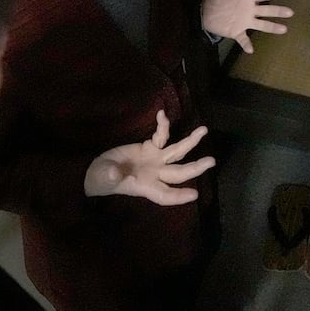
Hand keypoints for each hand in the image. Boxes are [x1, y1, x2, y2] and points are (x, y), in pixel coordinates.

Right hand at [84, 111, 213, 205]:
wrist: (97, 171)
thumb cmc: (102, 179)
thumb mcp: (104, 179)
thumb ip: (110, 176)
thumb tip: (115, 173)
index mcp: (146, 186)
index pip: (165, 195)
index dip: (178, 196)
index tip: (194, 194)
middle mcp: (155, 174)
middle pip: (179, 172)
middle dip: (195, 168)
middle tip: (212, 161)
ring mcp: (154, 160)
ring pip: (177, 151)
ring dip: (190, 141)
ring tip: (203, 130)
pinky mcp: (149, 148)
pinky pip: (160, 136)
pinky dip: (162, 126)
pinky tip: (162, 114)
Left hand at [200, 0, 291, 53]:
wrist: (206, 14)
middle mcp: (249, 10)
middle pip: (266, 10)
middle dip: (278, 11)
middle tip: (290, 12)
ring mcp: (244, 22)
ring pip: (261, 25)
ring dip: (272, 27)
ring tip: (284, 29)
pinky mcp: (237, 32)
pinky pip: (243, 39)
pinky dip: (247, 45)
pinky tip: (251, 50)